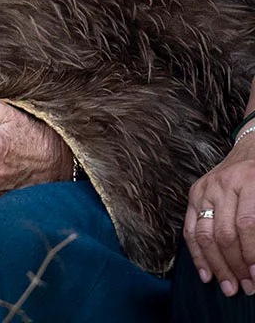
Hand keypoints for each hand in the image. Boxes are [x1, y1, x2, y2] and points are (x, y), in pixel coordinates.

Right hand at [184, 133, 254, 297]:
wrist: (252, 150)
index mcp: (248, 182)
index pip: (247, 225)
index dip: (251, 254)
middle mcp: (222, 185)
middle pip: (224, 233)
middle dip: (235, 266)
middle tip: (246, 288)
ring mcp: (204, 189)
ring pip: (204, 234)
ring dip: (217, 266)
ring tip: (228, 287)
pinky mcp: (193, 194)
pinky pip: (189, 228)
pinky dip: (197, 255)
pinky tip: (206, 274)